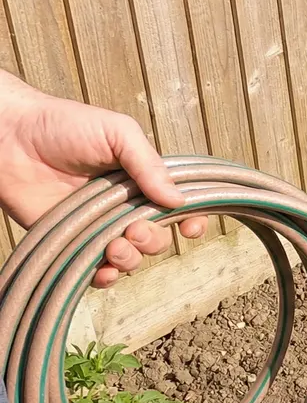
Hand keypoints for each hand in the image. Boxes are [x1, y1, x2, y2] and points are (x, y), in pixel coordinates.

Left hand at [0, 72, 208, 286]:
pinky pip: (95, 270)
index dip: (191, 220)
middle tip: (134, 228)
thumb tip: (178, 201)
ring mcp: (98, 226)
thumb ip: (149, 165)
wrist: (10, 137)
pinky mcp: (70, 242)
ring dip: (130, 259)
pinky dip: (105, 276)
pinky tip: (102, 269)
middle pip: (156, 238)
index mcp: (142, 179)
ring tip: (115, 246)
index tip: (190, 228)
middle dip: (153, 240)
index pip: (178, 206)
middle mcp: (124, 206)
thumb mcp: (118, 132)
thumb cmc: (65, 125)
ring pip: (129, 258)